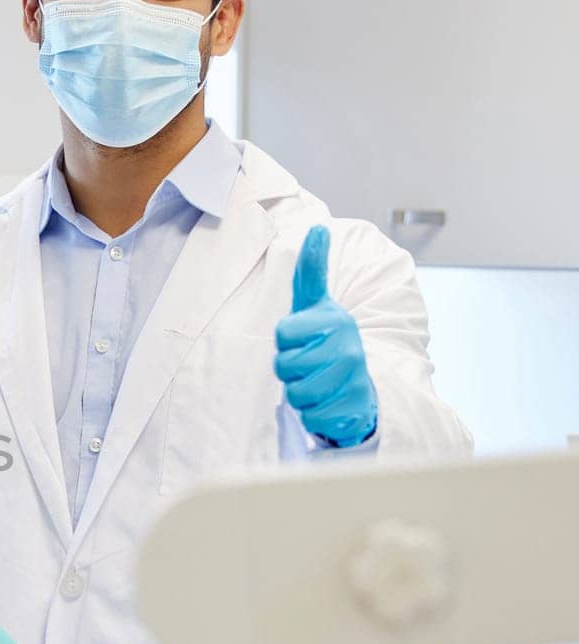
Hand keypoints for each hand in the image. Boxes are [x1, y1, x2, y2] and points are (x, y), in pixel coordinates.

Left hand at [274, 226, 377, 448]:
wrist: (360, 387)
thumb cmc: (328, 342)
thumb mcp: (316, 305)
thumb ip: (311, 270)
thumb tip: (316, 227)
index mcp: (335, 321)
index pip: (283, 333)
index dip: (285, 339)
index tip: (303, 337)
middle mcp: (348, 348)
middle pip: (284, 365)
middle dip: (290, 369)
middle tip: (310, 364)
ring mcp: (353, 380)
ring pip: (294, 393)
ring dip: (299, 392)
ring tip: (318, 382)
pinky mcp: (351, 410)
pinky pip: (309, 416)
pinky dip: (312, 413)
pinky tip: (327, 402)